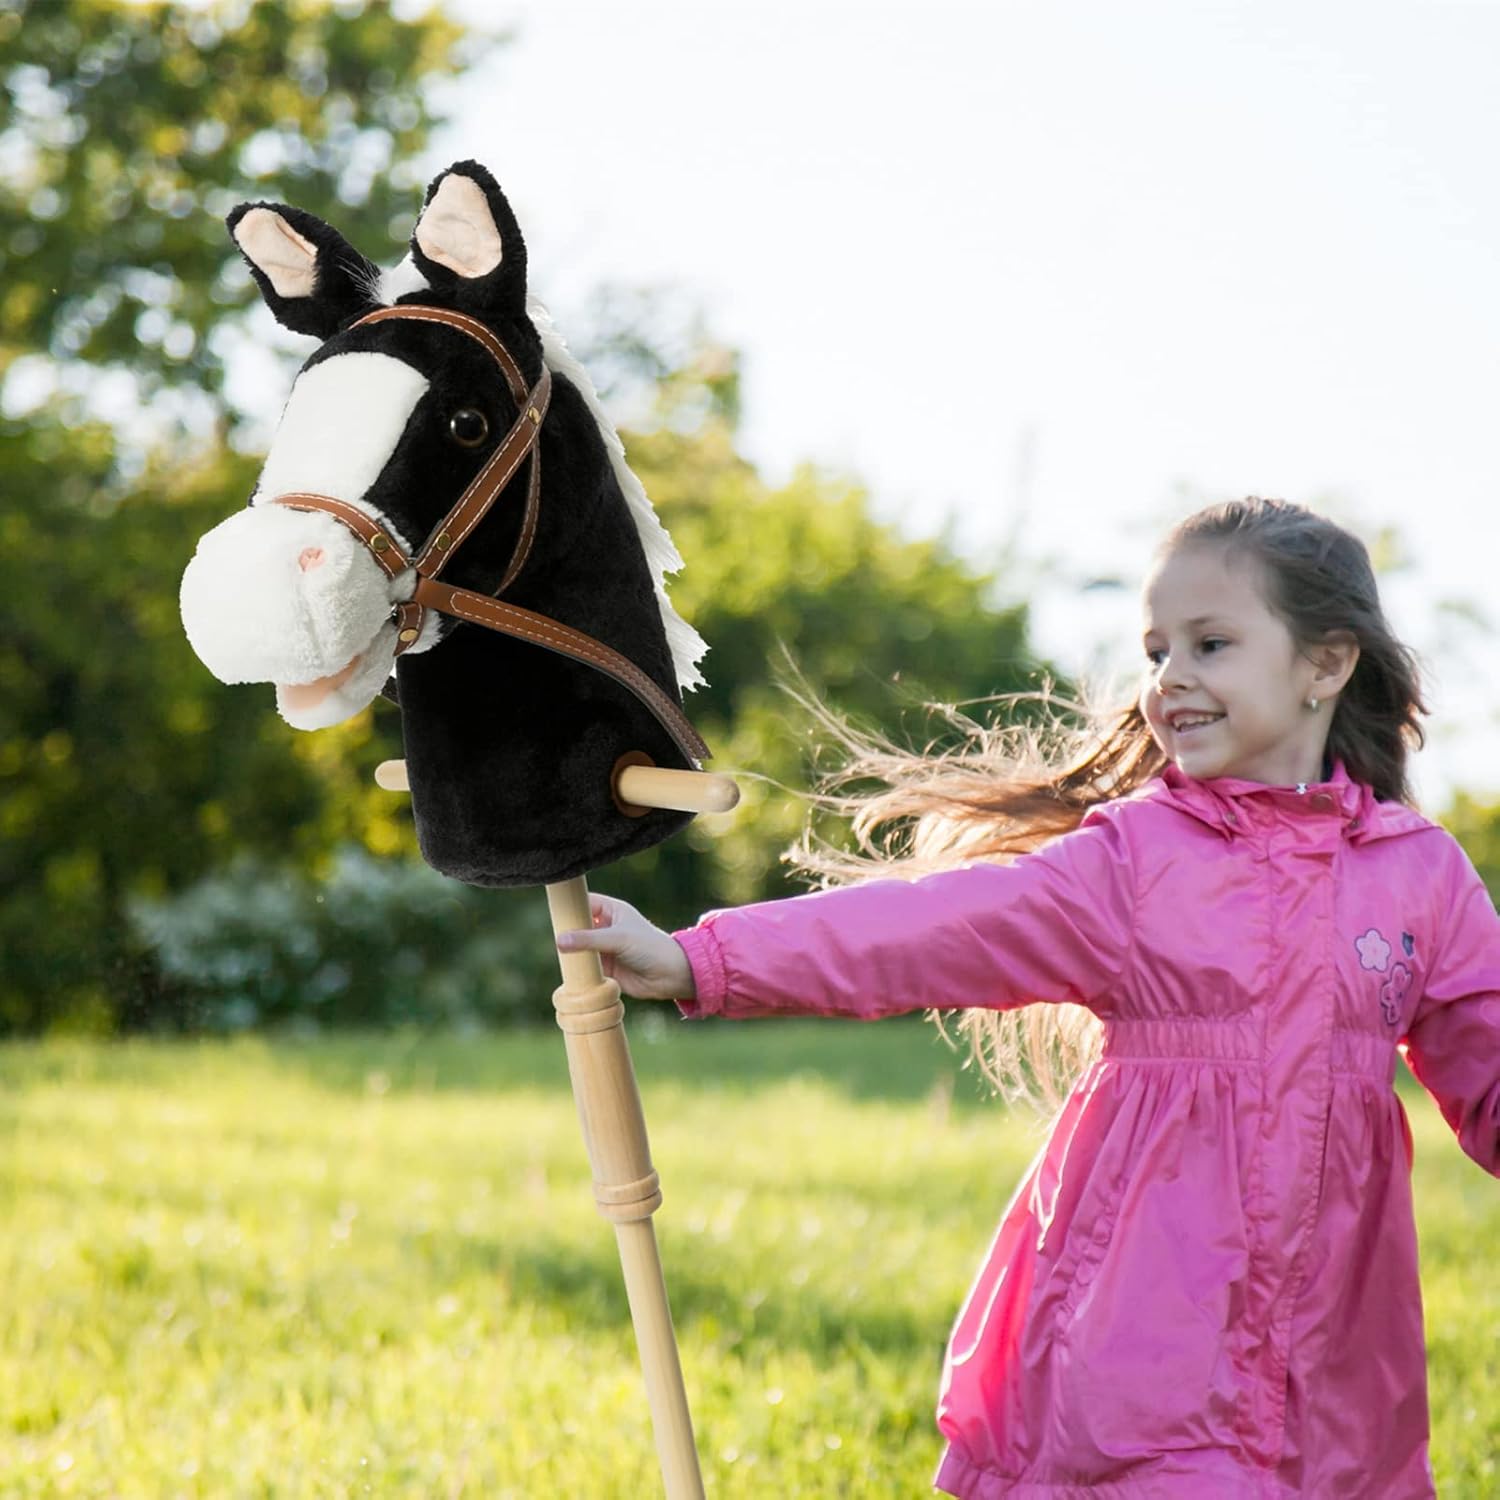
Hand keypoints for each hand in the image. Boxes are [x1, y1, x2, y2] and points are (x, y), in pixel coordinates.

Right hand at [555, 894, 695, 1000]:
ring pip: (580, 947)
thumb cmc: (650, 947)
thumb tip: (559, 941)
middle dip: (567, 932)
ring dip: (571, 952)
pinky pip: (585, 966)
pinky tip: (567, 971)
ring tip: (560, 956)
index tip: (553, 912)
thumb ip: (589, 940)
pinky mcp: (605, 968)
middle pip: (579, 926)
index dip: (570, 905)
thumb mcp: (619, 938)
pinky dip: (577, 969)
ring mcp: (605, 948)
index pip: (585, 902)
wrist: (671, 976)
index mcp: (613, 910)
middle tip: (553, 937)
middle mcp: (607, 927)